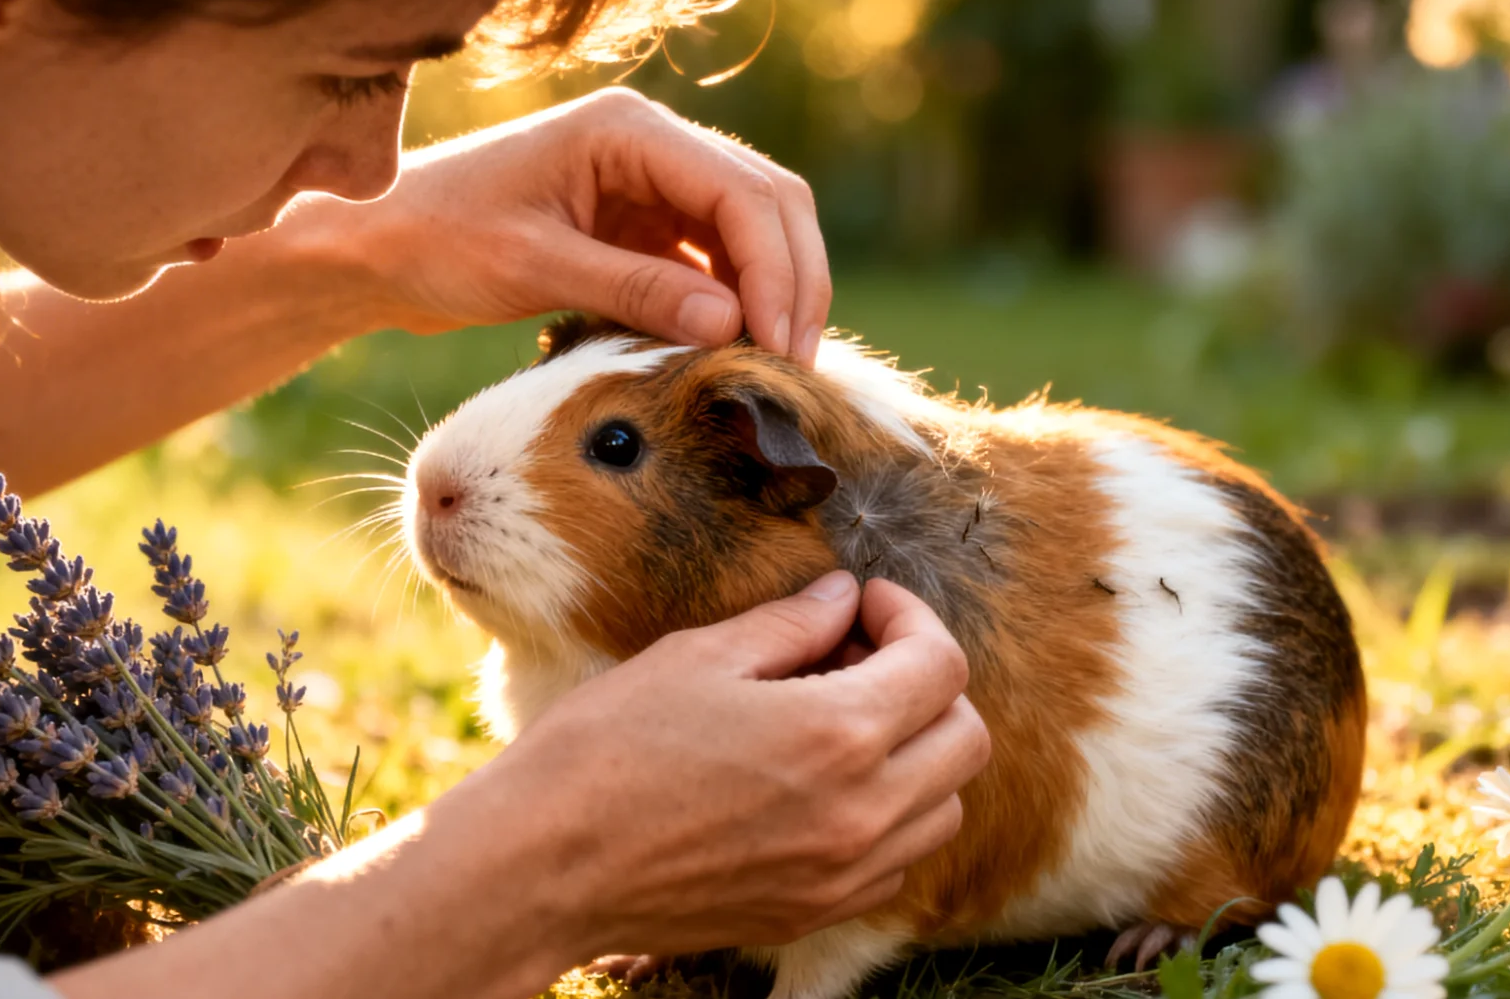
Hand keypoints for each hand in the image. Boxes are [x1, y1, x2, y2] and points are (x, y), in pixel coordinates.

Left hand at [288, 87, 832, 364]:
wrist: (378, 245)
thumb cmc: (438, 239)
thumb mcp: (534, 266)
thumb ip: (633, 290)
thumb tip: (733, 327)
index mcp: (629, 131)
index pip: (741, 193)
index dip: (776, 271)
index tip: (781, 346)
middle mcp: (652, 148)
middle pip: (767, 205)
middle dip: (793, 283)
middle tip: (797, 367)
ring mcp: (651, 187)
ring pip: (750, 235)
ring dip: (772, 297)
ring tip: (777, 371)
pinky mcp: (641, 230)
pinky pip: (713, 265)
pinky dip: (735, 307)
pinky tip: (737, 356)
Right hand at [465, 573, 989, 957]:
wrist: (543, 866)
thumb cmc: (605, 750)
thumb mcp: (698, 658)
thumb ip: (790, 624)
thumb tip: (843, 597)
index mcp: (837, 736)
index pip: (941, 666)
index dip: (910, 617)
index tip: (863, 603)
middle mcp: (861, 814)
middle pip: (966, 739)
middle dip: (927, 683)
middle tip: (855, 655)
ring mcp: (842, 875)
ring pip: (943, 807)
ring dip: (916, 753)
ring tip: (840, 720)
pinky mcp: (813, 913)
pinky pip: (897, 861)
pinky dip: (888, 815)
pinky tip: (820, 783)